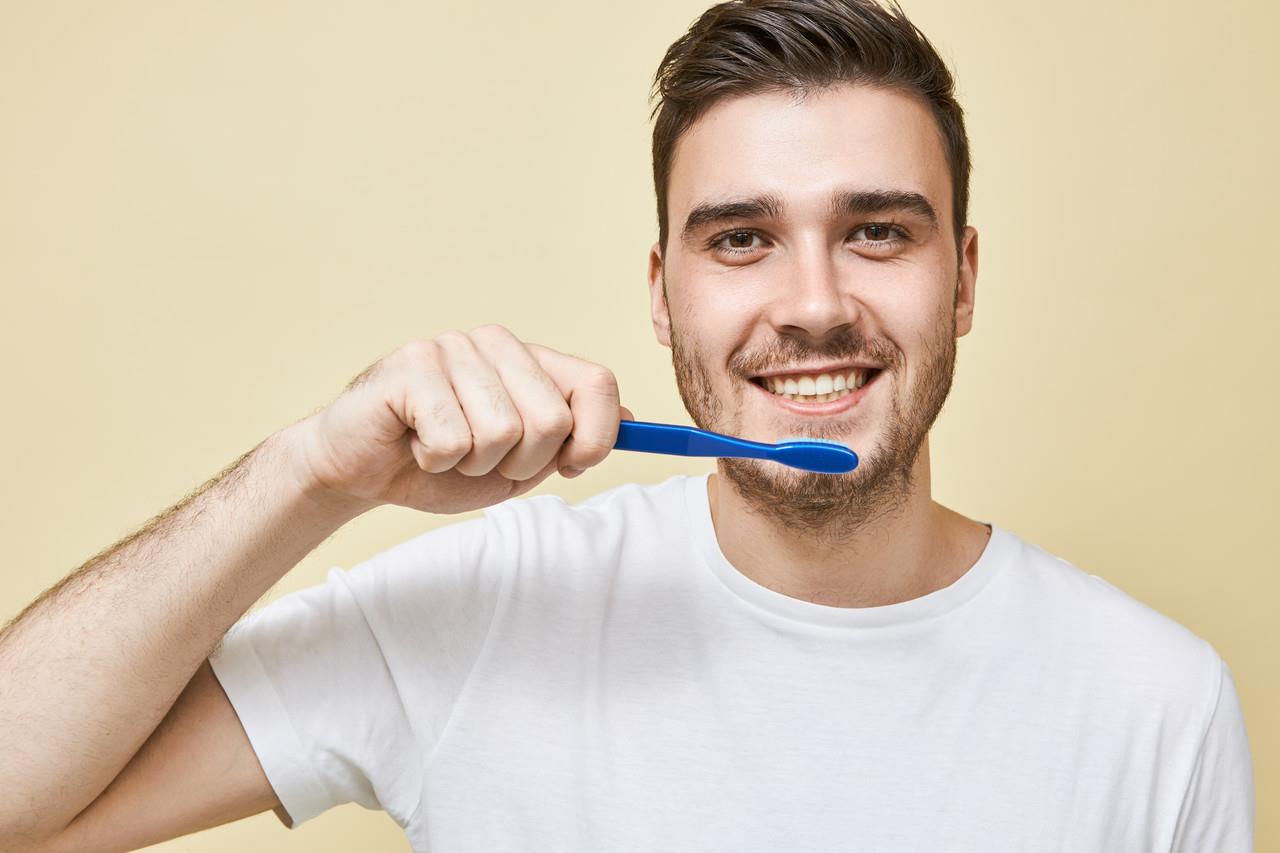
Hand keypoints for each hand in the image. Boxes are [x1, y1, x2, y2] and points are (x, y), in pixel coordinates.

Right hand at [285, 325, 633, 514]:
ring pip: (503, 433)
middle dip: (522, 464)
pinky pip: (454, 438)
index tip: (571, 465)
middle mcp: (496, 342)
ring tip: (445, 452)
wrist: (361, 470)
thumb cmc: (442, 464)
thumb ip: (574, 438)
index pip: (598, 384)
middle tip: (482, 461)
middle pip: (552, 420)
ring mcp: (453, 347)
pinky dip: (436, 461)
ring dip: (474, 465)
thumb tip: (635, 421)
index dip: (596, 437)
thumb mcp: (522, 461)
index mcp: (530, 360)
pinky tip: (416, 444)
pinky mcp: (411, 365)